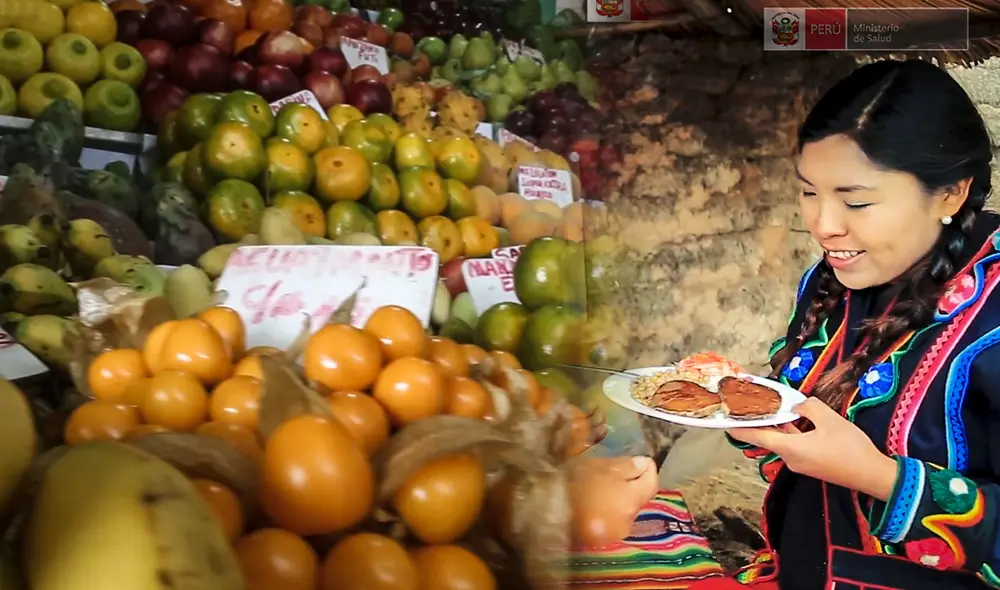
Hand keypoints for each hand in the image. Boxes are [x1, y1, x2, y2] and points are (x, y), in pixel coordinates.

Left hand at [726, 398, 897, 500]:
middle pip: (766, 438)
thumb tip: (796, 405)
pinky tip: (792, 419)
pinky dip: (788, 432)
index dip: (738, 427)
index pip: (755, 436)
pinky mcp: (811, 464)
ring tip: (766, 407)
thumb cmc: (850, 447)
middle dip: (756, 421)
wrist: (872, 475)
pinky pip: (793, 445)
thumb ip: (808, 407)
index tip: (723, 419)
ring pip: (781, 441)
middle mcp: (789, 458)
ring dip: (774, 425)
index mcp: (789, 448)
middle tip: (746, 404)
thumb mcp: (829, 419)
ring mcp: (800, 463)